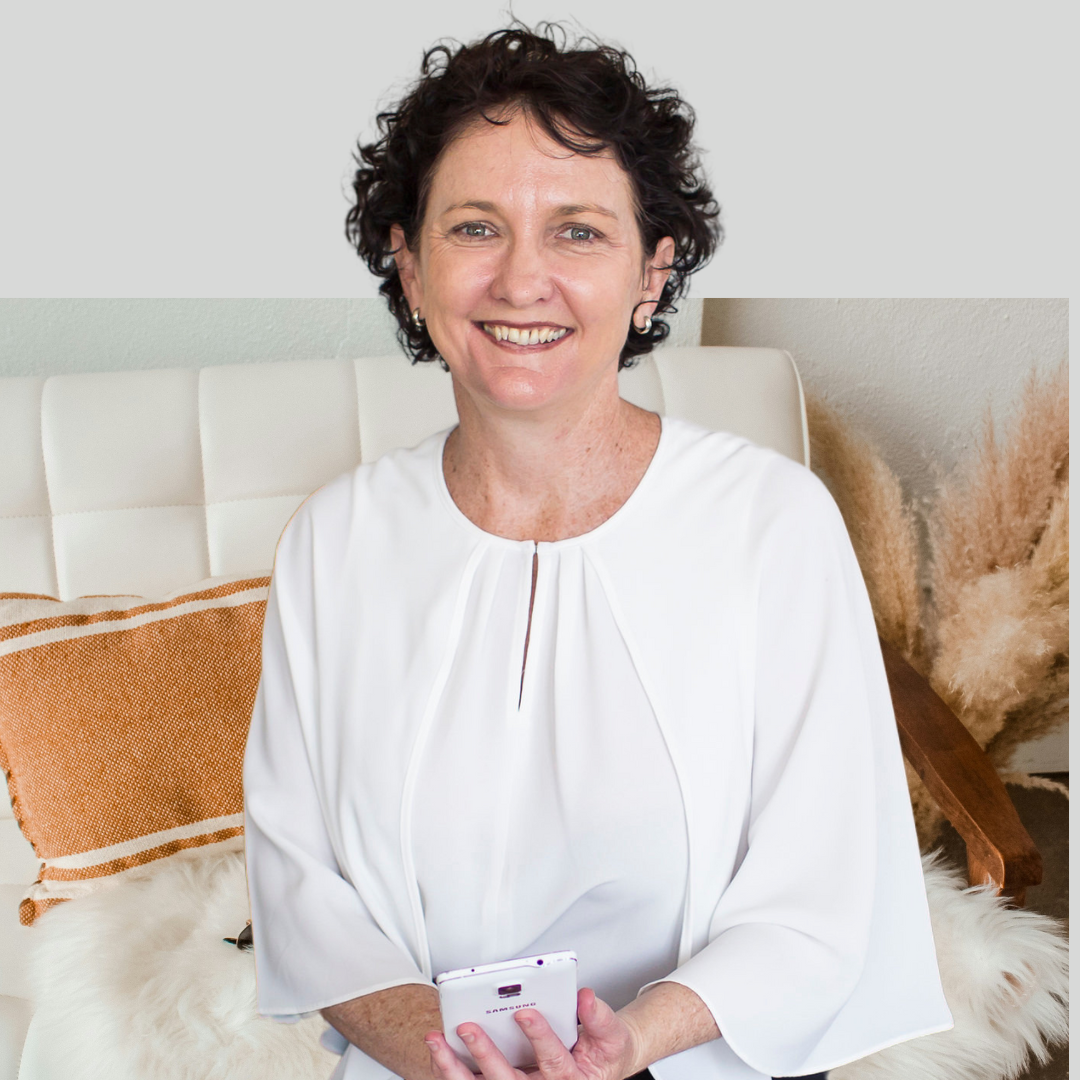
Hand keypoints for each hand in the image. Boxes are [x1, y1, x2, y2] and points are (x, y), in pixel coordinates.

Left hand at [424, 987, 644, 1079]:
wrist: (595, 1069)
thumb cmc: (599, 1054)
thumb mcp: (610, 1035)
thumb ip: (599, 1017)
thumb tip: (585, 997)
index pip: (555, 1063)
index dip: (540, 1038)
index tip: (524, 1013)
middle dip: (486, 1054)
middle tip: (467, 1026)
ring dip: (455, 1068)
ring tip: (436, 1041)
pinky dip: (449, 1071)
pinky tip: (437, 1051)